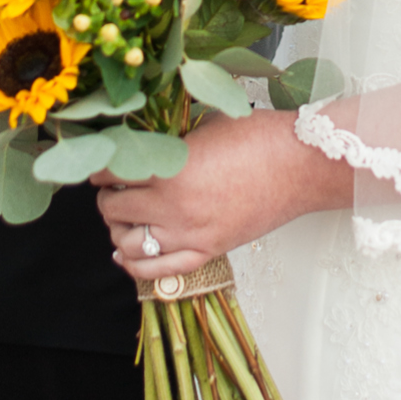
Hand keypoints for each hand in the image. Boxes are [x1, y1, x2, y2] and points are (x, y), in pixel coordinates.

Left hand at [95, 108, 350, 282]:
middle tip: (111, 187)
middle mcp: (174, 207)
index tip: (99, 163)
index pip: (108, 173)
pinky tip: (124, 253)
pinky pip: (158, 271)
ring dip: (117, 228)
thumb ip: (165, 143)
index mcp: (169, 169)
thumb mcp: (201, 128)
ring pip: (128, 244)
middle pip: (112, 209)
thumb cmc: (258, 137)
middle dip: (105, 196)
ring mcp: (191, 235)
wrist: (303, 164)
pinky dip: (134, 265)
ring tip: (122, 215)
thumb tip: (136, 147)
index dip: (98, 166)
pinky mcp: (209, 252)